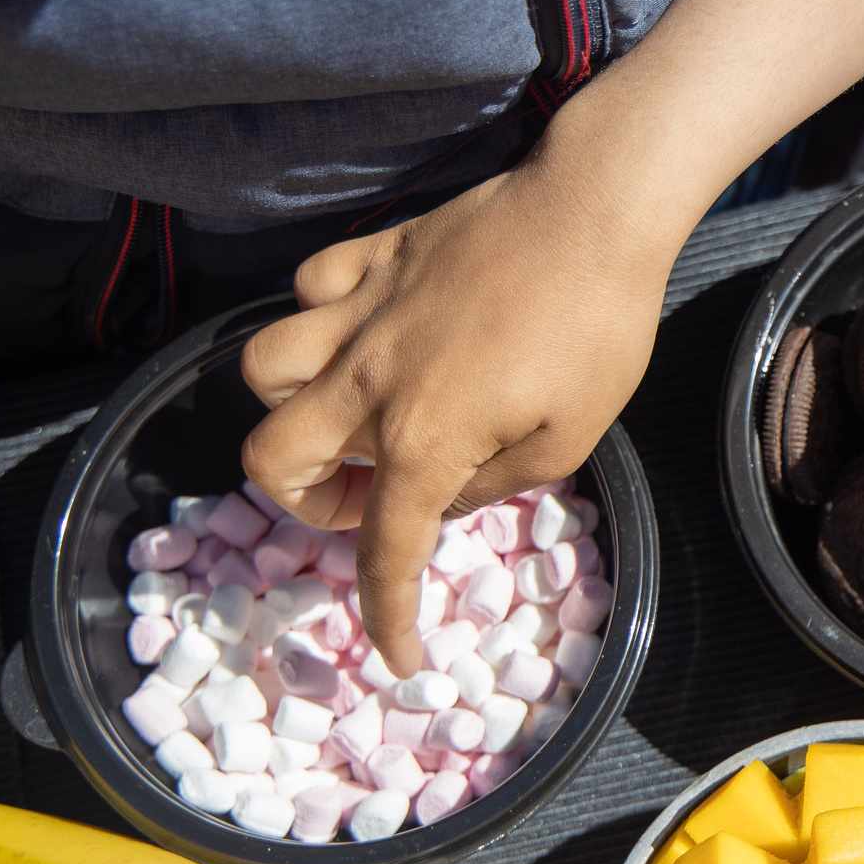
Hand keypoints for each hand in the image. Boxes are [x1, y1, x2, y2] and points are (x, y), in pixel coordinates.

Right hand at [238, 101, 701, 674]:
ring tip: (351, 411)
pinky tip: (369, 328)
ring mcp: (362, 311)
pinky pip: (308, 289)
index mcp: (425, 438)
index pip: (383, 548)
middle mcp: (371, 379)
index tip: (398, 653)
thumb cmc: (599, 330)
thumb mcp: (568, 438)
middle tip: (366, 493)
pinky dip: (322, 316)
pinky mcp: (373, 255)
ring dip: (294, 403)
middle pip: (271, 459)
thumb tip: (446, 493)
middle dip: (303, 498)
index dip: (386, 614)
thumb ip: (494, 483)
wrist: (595, 211)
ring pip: (264, 368)